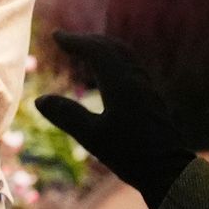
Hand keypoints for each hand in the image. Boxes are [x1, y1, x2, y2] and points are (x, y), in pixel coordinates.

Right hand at [35, 32, 194, 208]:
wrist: (169, 171)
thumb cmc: (131, 155)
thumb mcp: (93, 137)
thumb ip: (67, 116)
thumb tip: (39, 100)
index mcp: (121, 84)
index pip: (97, 51)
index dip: (75, 41)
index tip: (56, 36)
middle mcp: (136, 80)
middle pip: (113, 48)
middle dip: (89, 40)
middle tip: (68, 41)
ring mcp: (147, 88)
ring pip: (125, 56)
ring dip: (104, 48)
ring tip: (87, 51)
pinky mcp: (152, 99)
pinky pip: (132, 67)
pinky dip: (115, 60)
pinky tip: (110, 75)